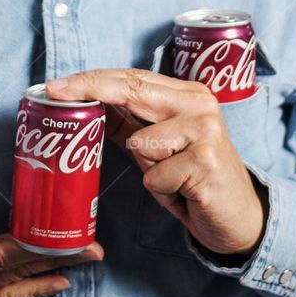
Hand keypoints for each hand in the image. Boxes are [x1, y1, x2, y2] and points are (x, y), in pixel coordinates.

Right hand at [0, 194, 103, 296]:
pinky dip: (28, 292)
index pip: (1, 252)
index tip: (66, 237)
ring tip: (83, 266)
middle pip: (17, 270)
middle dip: (57, 259)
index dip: (36, 245)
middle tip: (96, 250)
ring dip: (49, 275)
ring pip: (14, 286)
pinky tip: (50, 286)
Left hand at [46, 71, 268, 257]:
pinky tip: (185, 192)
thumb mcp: (157, 148)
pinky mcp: (206, 162)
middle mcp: (198, 103)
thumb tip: (83, 104)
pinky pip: (155, 176)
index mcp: (186, 94)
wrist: (240, 218)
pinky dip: (162, 190)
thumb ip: (127, 124)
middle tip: (55, 93)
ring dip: (147, 169)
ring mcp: (205, 130)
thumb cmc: (193, 179)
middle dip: (90, 90)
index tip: (55, 85)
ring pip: (140, 142)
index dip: (91, 79)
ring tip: (172, 178)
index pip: (131, 78)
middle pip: (132, 89)